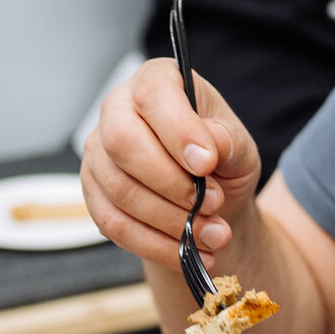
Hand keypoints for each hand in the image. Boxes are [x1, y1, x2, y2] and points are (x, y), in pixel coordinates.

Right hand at [81, 57, 262, 272]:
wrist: (209, 197)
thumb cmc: (221, 157)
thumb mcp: (239, 145)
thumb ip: (228, 141)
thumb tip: (211, 145)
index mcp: (156, 81)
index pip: (154, 96)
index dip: (178, 131)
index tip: (207, 164)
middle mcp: (118, 110)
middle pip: (122, 143)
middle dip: (171, 183)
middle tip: (215, 204)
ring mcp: (98, 153)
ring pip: (119, 190)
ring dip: (170, 221)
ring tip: (214, 236)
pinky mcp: (94, 193)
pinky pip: (115, 224)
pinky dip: (156, 245)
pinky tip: (189, 252)